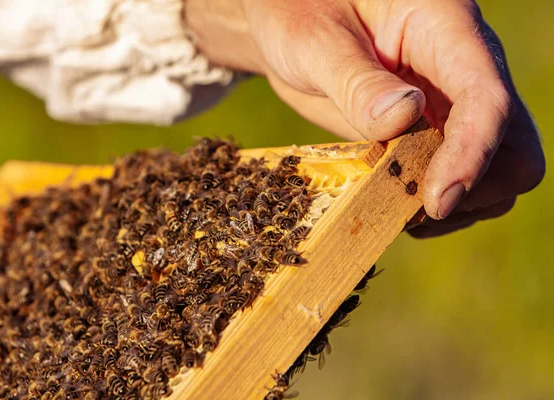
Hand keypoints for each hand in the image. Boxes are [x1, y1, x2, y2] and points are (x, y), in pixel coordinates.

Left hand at [185, 0, 544, 236]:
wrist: (291, 20)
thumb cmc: (298, 12)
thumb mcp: (315, 41)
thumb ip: (357, 81)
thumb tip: (403, 118)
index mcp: (444, 27)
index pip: (486, 98)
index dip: (473, 155)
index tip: (437, 201)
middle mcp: (461, 68)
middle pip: (515, 146)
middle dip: (475, 186)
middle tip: (413, 206)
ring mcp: (450, 104)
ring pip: (498, 172)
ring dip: (458, 203)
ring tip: (397, 207)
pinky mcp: (431, 131)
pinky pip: (460, 179)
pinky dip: (437, 203)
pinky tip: (396, 202)